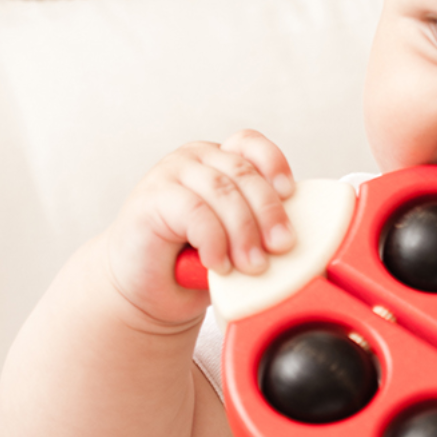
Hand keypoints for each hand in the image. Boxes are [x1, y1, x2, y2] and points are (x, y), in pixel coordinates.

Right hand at [104, 130, 295, 326]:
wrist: (144, 292)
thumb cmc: (192, 266)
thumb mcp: (236, 244)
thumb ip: (260, 230)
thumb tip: (292, 237)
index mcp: (219, 163)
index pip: (250, 144)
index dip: (274, 164)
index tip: (289, 193)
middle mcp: (194, 161)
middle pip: (243, 172)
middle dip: (268, 212)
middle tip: (280, 247)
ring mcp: (170, 174)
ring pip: (222, 192)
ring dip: (244, 232)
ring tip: (252, 266)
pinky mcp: (151, 198)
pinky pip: (195, 212)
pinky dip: (213, 241)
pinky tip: (217, 264)